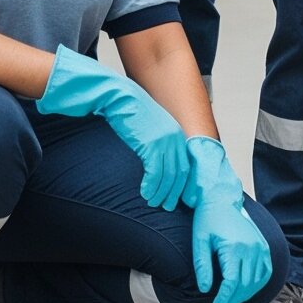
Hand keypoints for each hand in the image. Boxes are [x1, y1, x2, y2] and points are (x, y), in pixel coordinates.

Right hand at [38, 47, 194, 207]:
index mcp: (175, 132)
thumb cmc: (128, 112)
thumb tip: (156, 160)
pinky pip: (155, 172)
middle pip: (180, 172)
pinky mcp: (151, 143)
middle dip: (174, 191)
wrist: (116, 96)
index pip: (185, 164)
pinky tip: (144, 193)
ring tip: (153, 202)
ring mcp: (164, 140)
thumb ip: (157, 142)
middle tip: (166, 206)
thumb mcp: (149, 127)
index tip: (175, 196)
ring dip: (161, 192)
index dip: (181, 183)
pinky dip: (152, 186)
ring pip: (168, 175)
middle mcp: (174, 136)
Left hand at [184, 137, 273, 302]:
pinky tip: (246, 290)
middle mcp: (251, 248)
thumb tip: (206, 290)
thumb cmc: (207, 220)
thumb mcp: (199, 241)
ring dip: (244, 296)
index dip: (224, 299)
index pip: (231, 282)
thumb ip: (202, 266)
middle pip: (244, 285)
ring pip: (256, 281)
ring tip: (231, 302)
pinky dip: (257, 285)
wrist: (223, 199)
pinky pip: (265, 272)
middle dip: (232, 301)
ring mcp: (260, 247)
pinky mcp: (264, 246)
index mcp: (234, 247)